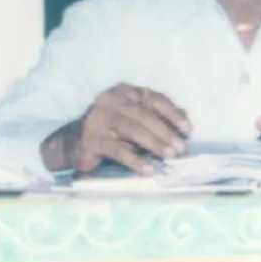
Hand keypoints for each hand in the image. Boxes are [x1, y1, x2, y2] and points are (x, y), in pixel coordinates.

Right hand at [49, 84, 191, 174]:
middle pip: (144, 115)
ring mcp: (99, 118)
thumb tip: (185, 117)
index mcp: (124, 91)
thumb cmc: (110, 131)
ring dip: (154, 144)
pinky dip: (135, 160)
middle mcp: (111, 100)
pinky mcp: (92, 138)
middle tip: (181, 148)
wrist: (73, 144)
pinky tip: (148, 170)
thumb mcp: (133, 119)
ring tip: (169, 156)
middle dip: (165, 132)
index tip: (187, 130)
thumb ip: (156, 116)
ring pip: (132, 130)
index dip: (172, 113)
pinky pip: (117, 150)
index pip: (153, 98)